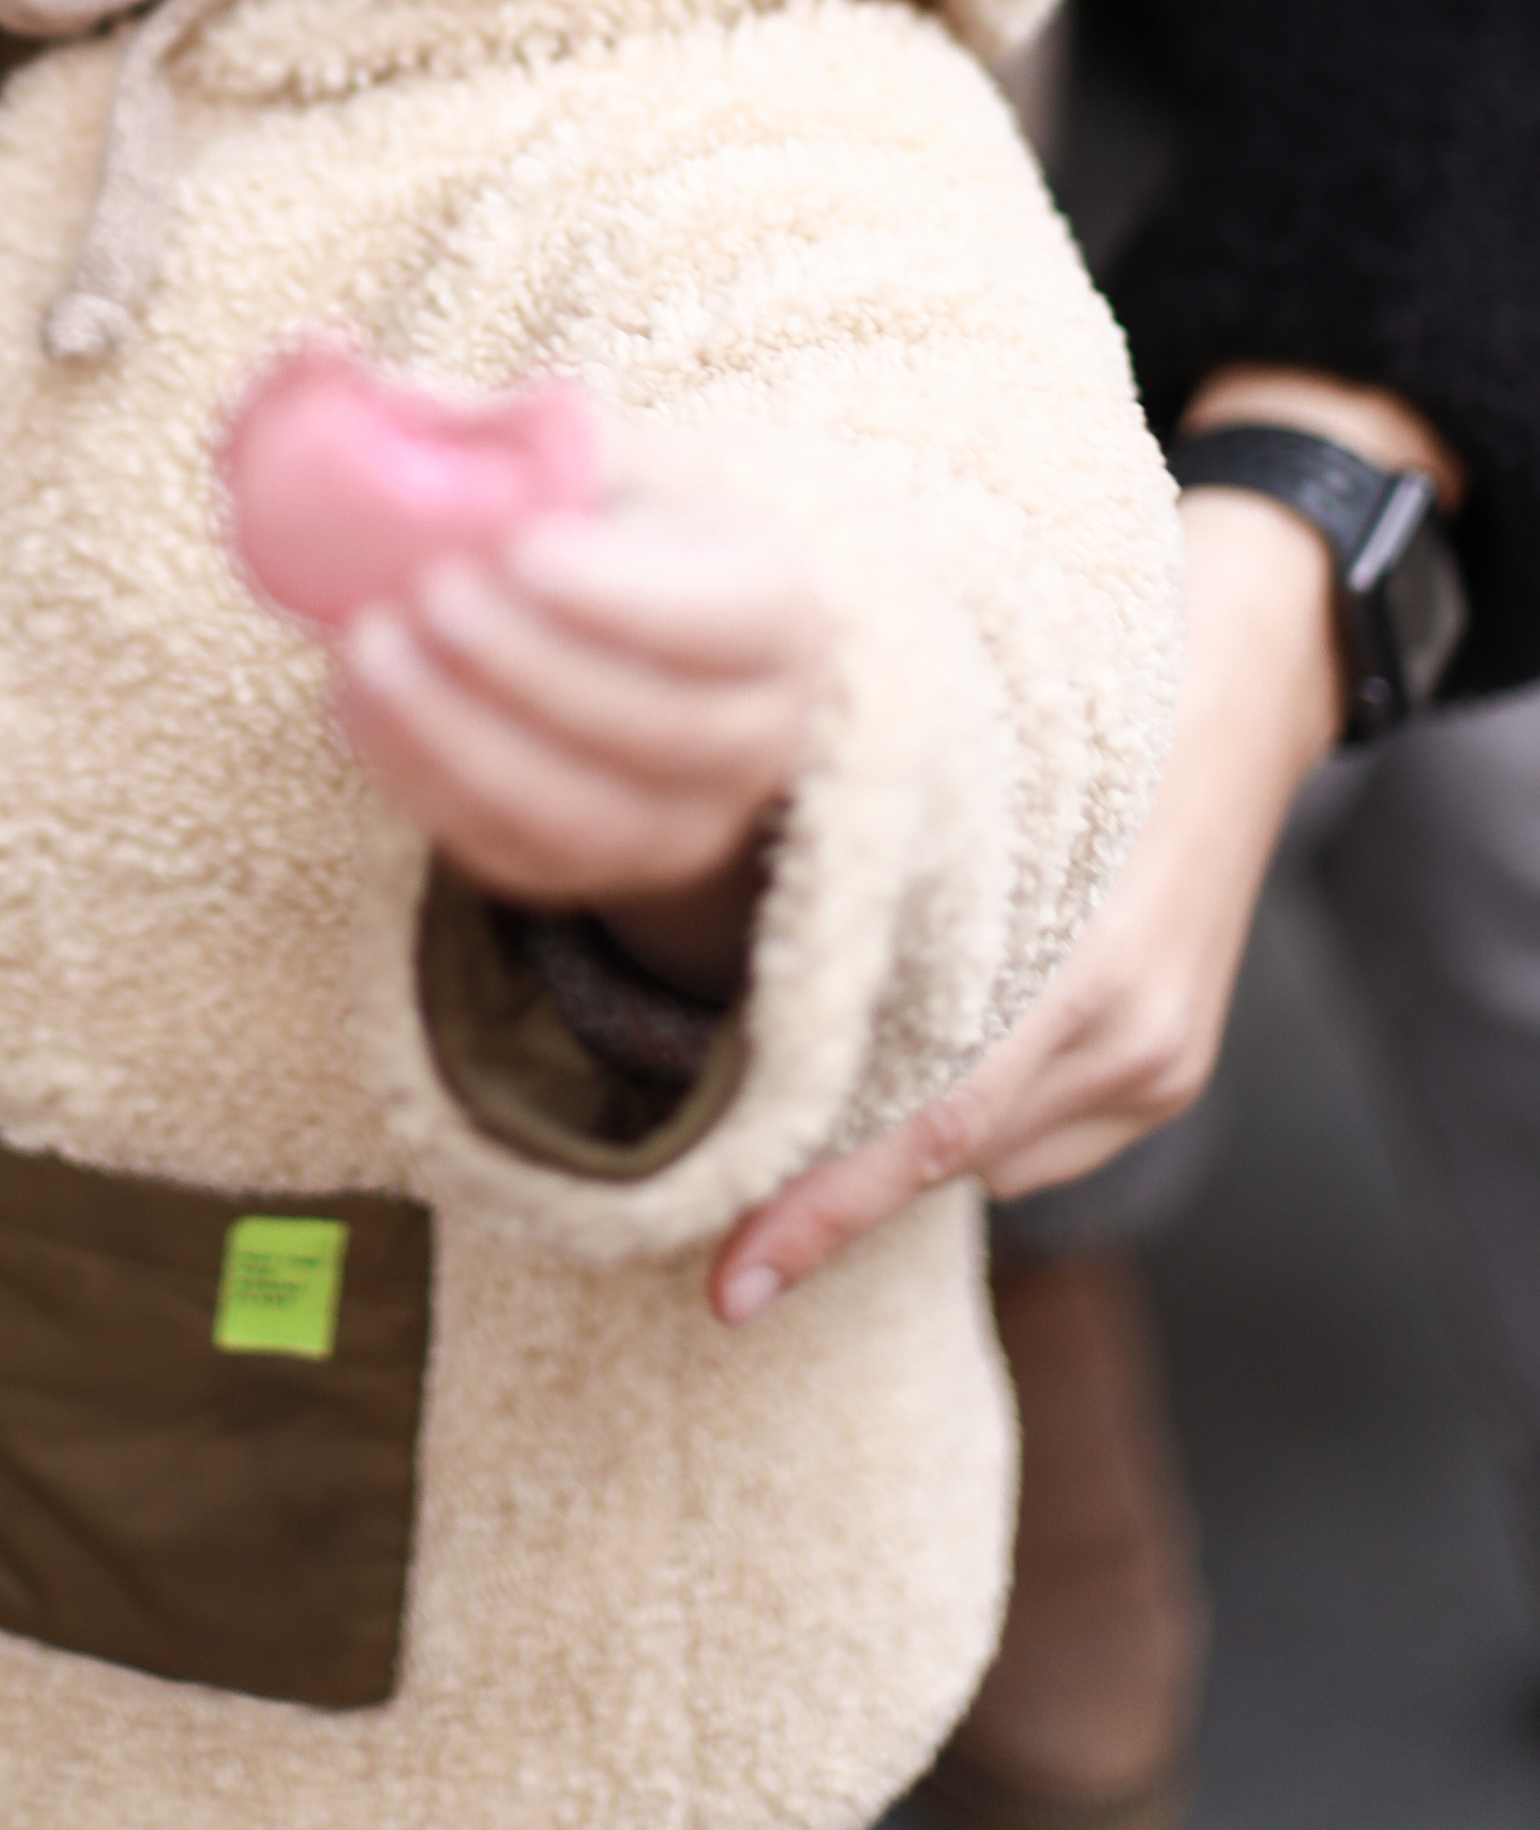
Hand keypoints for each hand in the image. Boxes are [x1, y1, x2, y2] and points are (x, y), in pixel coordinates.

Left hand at [336, 461, 829, 1000]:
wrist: (665, 646)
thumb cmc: (629, 530)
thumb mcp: (614, 463)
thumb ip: (525, 432)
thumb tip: (377, 388)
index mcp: (780, 612)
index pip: (724, 619)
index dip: (621, 594)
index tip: (517, 547)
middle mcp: (756, 737)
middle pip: (655, 725)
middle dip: (527, 664)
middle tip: (426, 593)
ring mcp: (681, 823)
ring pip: (580, 813)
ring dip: (461, 737)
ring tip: (370, 649)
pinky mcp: (597, 872)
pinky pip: (511, 856)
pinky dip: (424, 785)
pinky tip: (360, 705)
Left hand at [706, 440, 1352, 1324]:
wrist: (1241, 690)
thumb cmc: (1072, 710)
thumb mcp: (968, 785)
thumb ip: (892, 911)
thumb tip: (762, 1008)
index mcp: (1080, 962)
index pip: (929, 1123)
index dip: (823, 1209)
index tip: (732, 1283)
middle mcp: (1129, 1029)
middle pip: (950, 1150)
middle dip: (840, 1184)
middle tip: (733, 1228)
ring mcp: (1163, 1060)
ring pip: (990, 1155)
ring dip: (911, 1129)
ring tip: (854, 1053)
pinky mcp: (1176, 1073)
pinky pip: (1039, 1140)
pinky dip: (978, 1112)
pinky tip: (959, 1036)